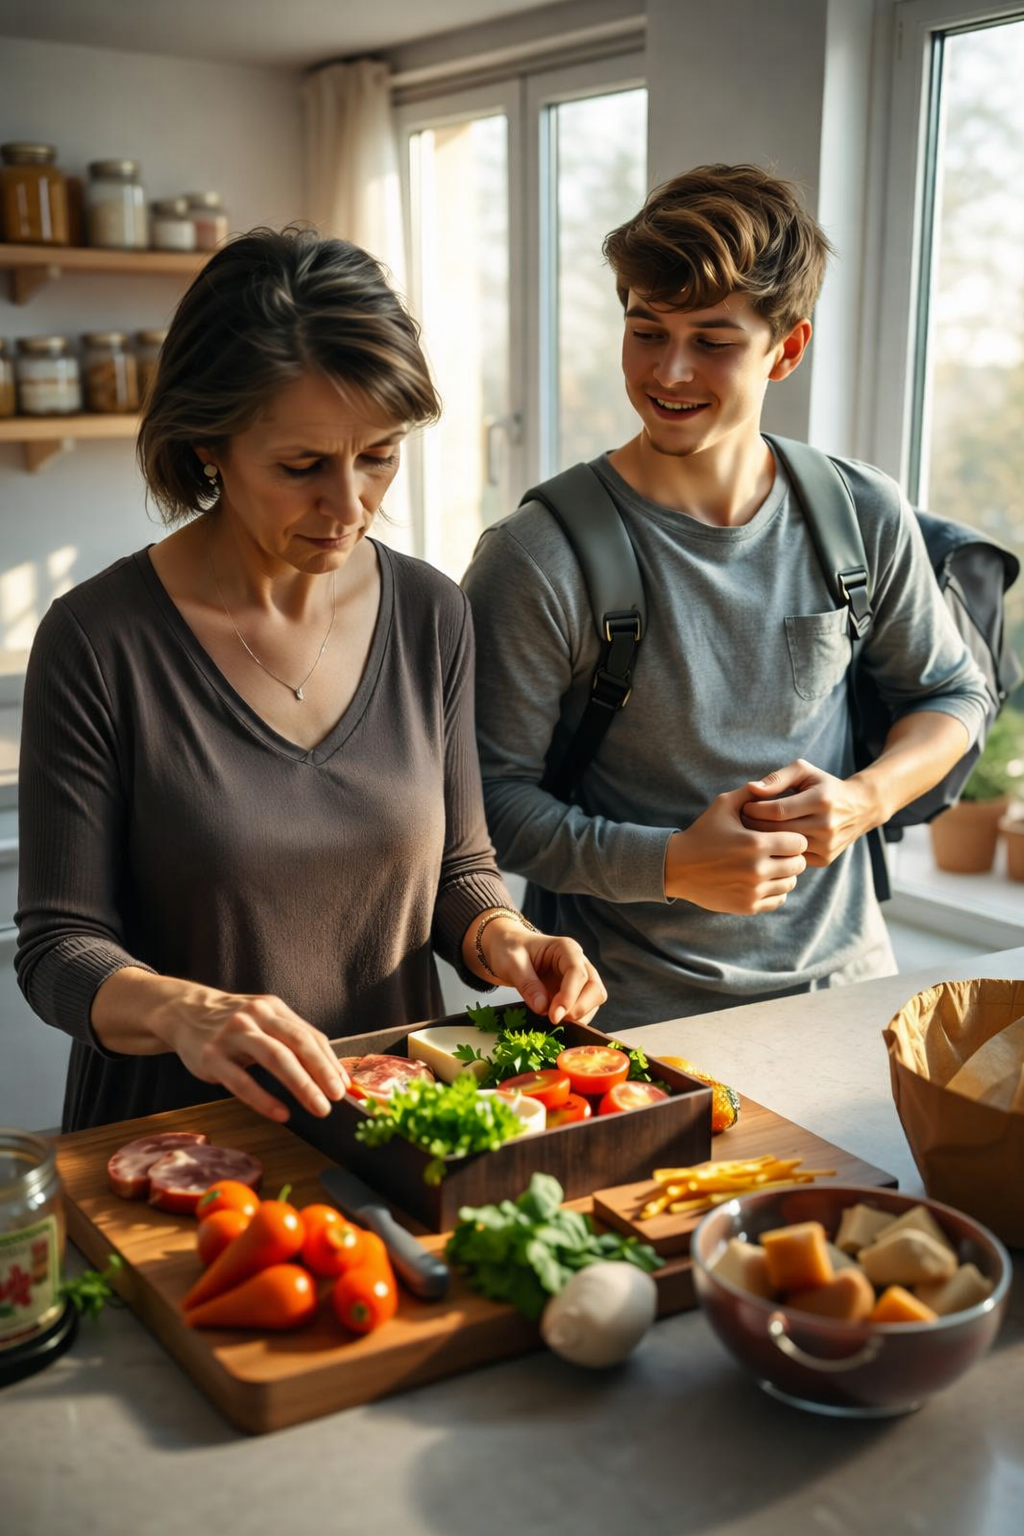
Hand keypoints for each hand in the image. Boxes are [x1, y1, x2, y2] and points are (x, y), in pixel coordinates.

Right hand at [151, 984, 348, 1123]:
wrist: (183, 1012)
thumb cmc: (232, 1024)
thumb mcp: (263, 1020)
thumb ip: (291, 1039)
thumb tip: (329, 1071)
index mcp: (273, 1008)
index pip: (309, 1035)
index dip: (330, 1061)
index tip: (345, 1086)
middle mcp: (255, 1017)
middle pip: (296, 1043)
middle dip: (321, 1072)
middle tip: (337, 1097)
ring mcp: (232, 1035)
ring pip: (274, 1057)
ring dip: (301, 1084)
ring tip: (319, 1108)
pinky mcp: (211, 1056)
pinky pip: (241, 1081)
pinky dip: (264, 1099)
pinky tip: (281, 1113)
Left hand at [479, 920, 607, 1025]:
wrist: (508, 948)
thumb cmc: (510, 949)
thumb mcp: (511, 963)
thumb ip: (527, 984)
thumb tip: (543, 1007)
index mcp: (565, 949)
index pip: (578, 973)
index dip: (569, 996)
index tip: (554, 1015)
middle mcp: (578, 961)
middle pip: (594, 988)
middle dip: (579, 1008)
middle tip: (554, 1018)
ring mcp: (579, 978)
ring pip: (594, 999)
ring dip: (578, 1014)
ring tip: (551, 1017)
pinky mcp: (575, 991)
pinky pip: (585, 1007)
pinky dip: (574, 1017)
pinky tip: (554, 1017)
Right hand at [665, 784, 807, 911]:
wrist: (677, 867)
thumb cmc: (703, 832)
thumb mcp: (723, 805)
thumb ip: (750, 793)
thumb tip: (770, 783)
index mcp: (756, 843)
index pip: (799, 843)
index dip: (794, 837)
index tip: (783, 836)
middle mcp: (757, 869)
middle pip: (799, 864)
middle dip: (792, 856)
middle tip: (779, 851)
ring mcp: (753, 890)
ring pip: (791, 883)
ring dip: (785, 874)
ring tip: (771, 865)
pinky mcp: (748, 906)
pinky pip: (779, 899)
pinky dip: (775, 890)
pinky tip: (762, 880)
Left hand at [741, 759, 875, 866]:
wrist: (860, 808)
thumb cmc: (824, 786)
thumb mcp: (805, 771)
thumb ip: (777, 778)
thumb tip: (751, 789)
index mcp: (820, 800)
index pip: (777, 810)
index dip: (755, 809)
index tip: (744, 806)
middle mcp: (826, 825)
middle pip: (778, 831)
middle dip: (754, 825)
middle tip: (741, 820)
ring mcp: (827, 845)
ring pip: (784, 847)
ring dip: (763, 841)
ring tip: (750, 832)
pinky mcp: (825, 859)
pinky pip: (792, 858)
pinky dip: (778, 852)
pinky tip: (768, 843)